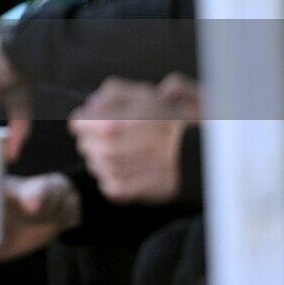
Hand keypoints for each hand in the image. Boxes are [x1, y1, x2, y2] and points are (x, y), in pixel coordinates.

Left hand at [68, 73, 200, 203]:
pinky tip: (134, 168)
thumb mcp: (148, 92)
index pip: (77, 122)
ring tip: (131, 151)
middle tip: (123, 134)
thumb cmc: (179, 123)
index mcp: (109, 125)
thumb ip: (113, 92)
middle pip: (85, 142)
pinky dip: (116, 177)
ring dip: (106, 157)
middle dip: (98, 137)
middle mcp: (107, 151)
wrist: (205, 157)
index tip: (102, 119)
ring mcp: (114, 173)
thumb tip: (95, 102)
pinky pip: (106, 184)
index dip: (90, 118)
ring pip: (94, 163)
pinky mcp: (124, 192)